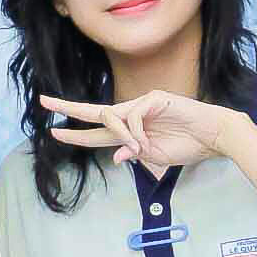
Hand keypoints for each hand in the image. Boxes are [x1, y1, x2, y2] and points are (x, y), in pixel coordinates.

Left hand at [40, 89, 233, 170]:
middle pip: (94, 112)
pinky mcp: (153, 98)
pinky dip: (136, 133)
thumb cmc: (189, 146)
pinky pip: (132, 117)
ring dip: (122, 136)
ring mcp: (142, 104)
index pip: (97, 132)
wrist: (213, 136)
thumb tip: (116, 157)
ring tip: (142, 148)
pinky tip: (147, 141)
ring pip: (112, 116)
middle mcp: (132, 115)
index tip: (53, 130)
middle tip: (43, 102)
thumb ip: (134, 155)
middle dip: (68, 108)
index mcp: (131, 132)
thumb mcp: (156, 158)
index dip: (75, 133)